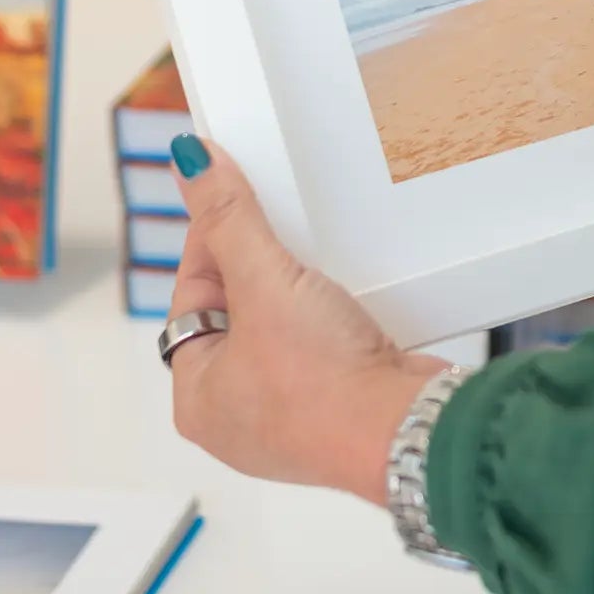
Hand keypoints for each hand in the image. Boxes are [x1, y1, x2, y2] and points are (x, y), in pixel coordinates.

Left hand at [163, 135, 441, 502]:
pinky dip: (335, 317)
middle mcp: (237, 412)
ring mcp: (290, 413)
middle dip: (262, 267)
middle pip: (238, 309)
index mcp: (197, 395)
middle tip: (283, 232)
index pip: (192, 293)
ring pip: (284, 326)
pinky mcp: (338, 406)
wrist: (403, 431)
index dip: (214, 240)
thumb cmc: (322, 383)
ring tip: (318, 262)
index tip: (236, 199)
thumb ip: (228, 218)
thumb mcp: (264, 281)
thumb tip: (190, 163)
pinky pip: (323, 345)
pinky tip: (348, 295)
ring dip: (301, 291)